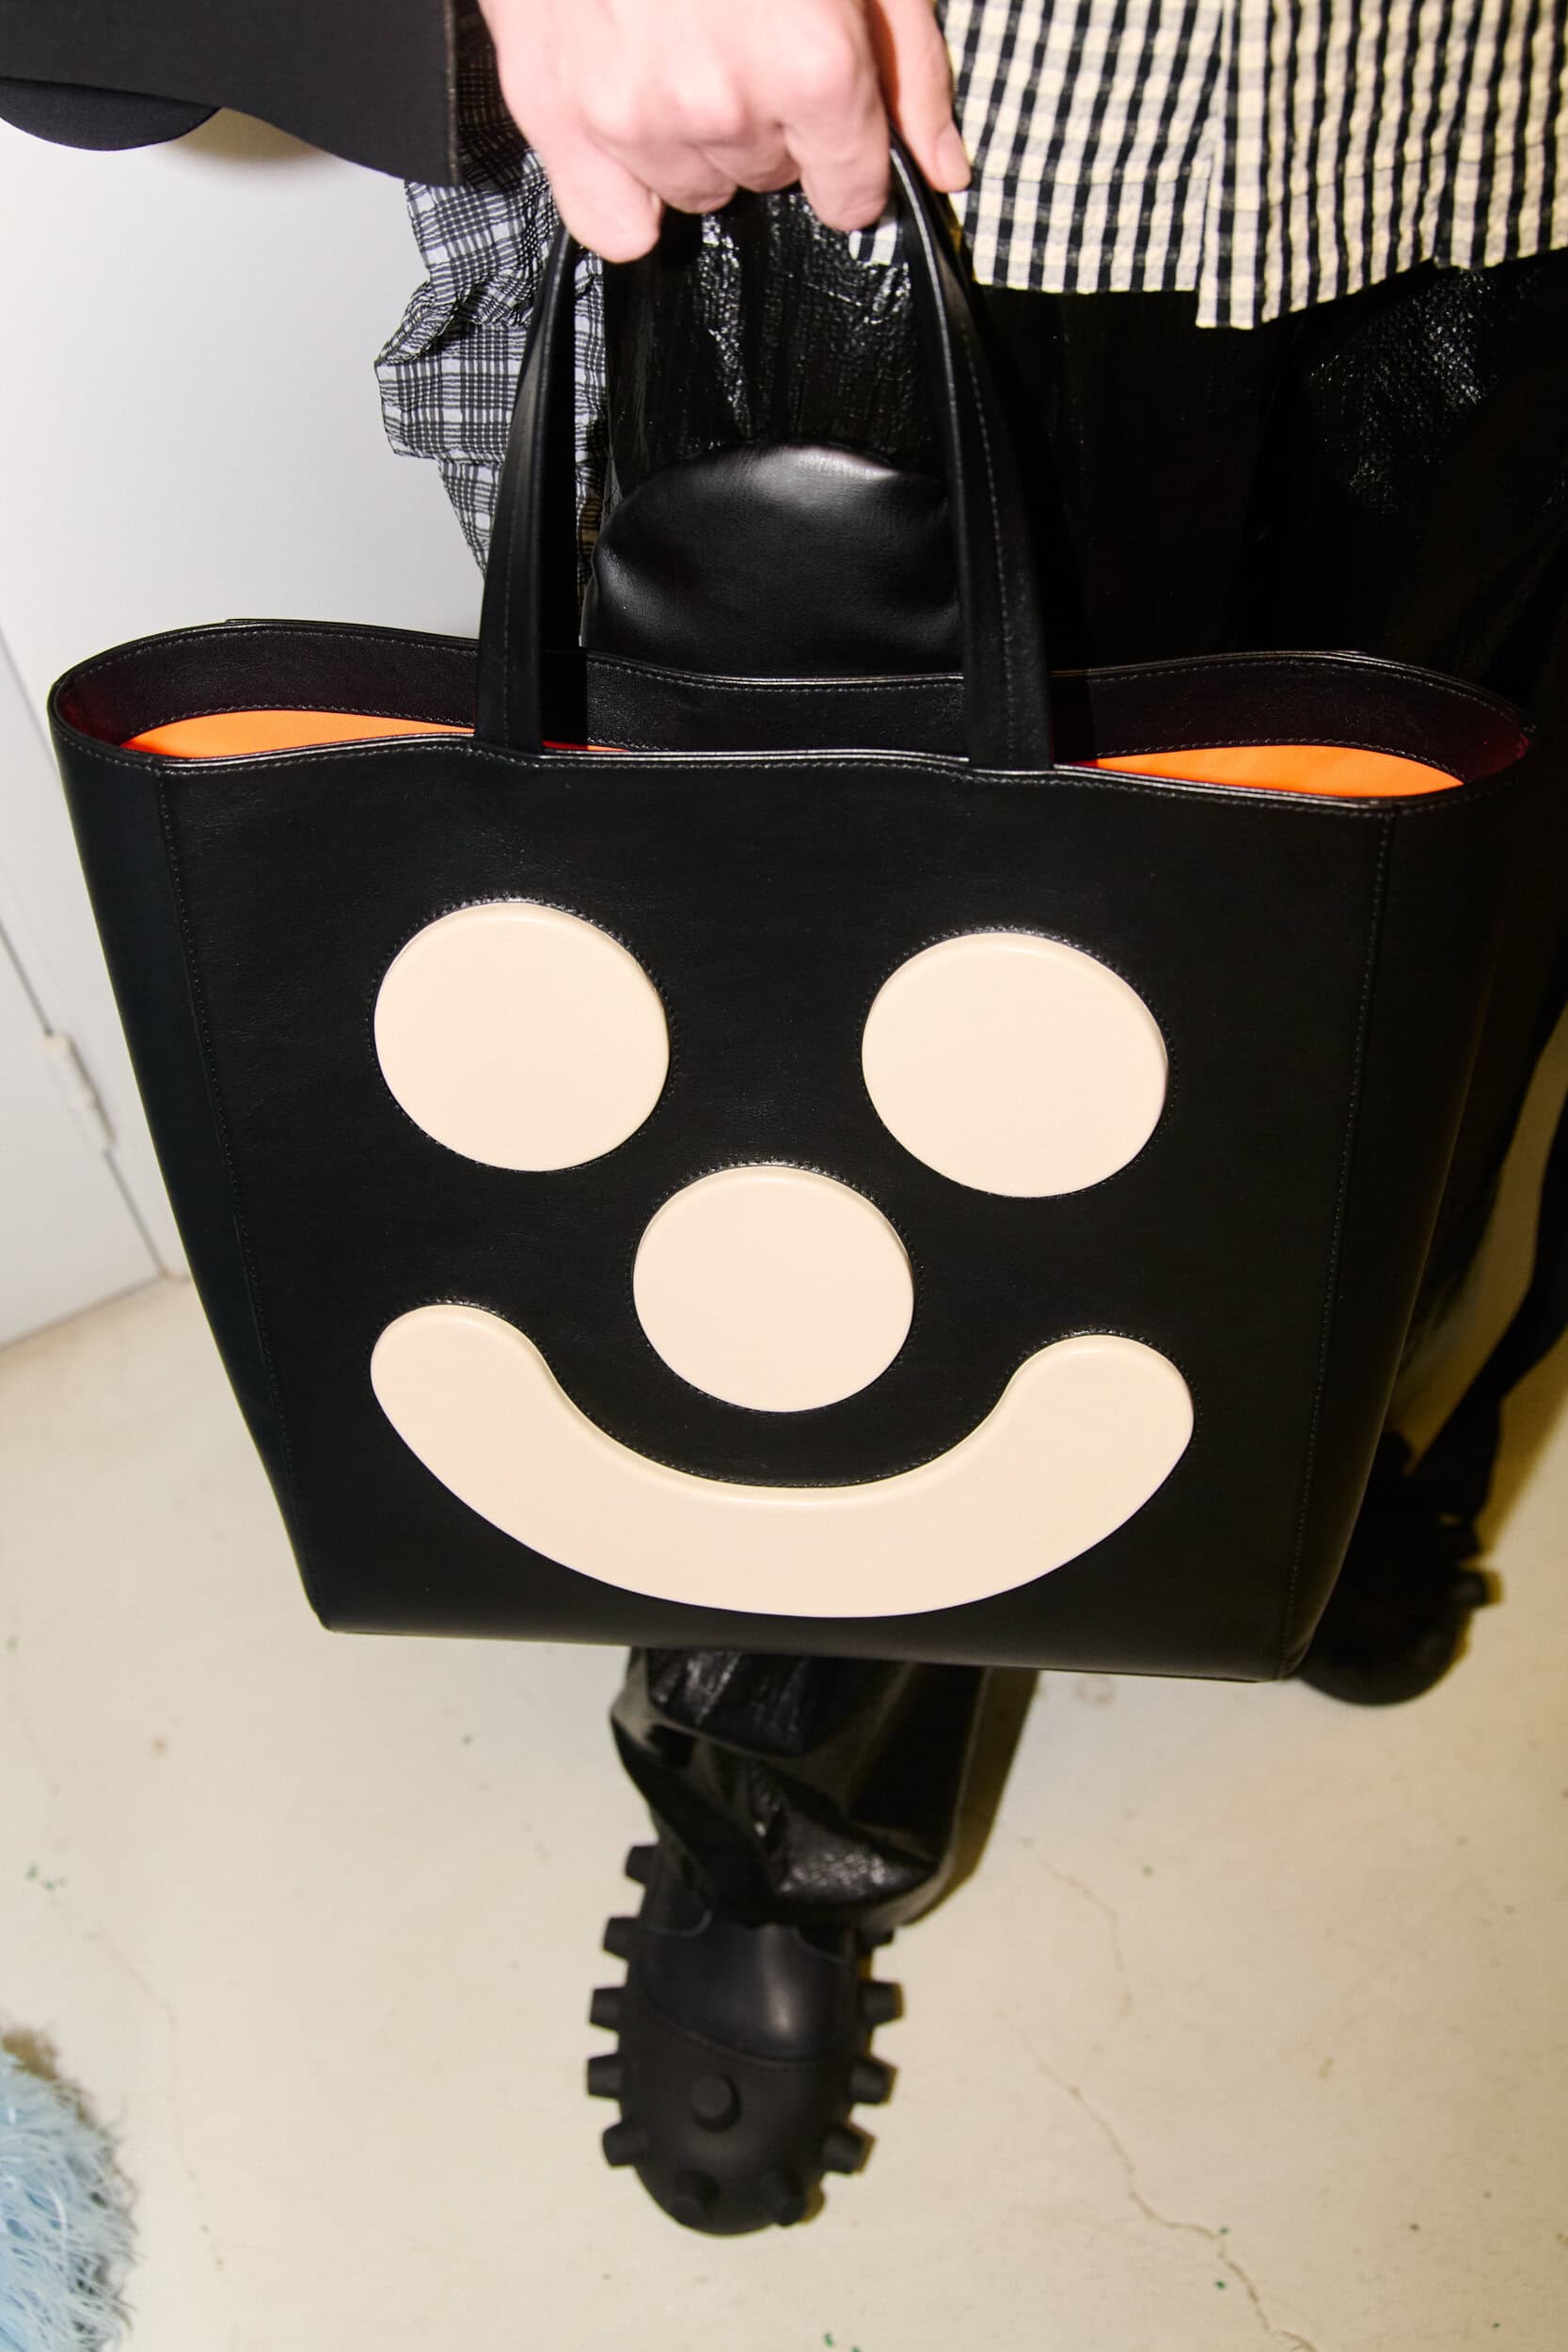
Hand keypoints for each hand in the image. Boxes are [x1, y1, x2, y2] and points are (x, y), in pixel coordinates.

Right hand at [477, 0, 969, 260]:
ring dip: (696, 139)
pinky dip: (625, 188)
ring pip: (695, 191)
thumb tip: (942, 167)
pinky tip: (634, 117)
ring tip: (679, 46)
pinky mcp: (556, 112)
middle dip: (768, 121)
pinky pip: (612, 226)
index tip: (831, 121)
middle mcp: (723, 105)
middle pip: (769, 181)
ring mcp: (632, 116)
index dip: (849, 157)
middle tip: (741, 33)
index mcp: (811, 65)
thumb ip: (909, 67)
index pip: (852, 194)